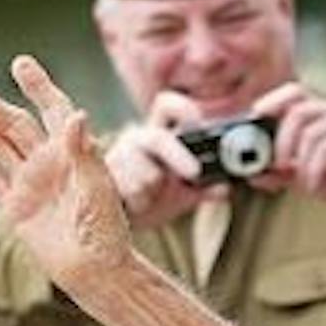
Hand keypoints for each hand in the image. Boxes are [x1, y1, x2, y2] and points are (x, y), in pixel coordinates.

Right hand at [0, 56, 133, 289]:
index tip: (21, 64)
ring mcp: (32, 182)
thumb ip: (84, 153)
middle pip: (17, 126)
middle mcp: (51, 163)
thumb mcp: (98, 189)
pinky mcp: (16, 206)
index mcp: (75, 153)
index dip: (39, 87)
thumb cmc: (106, 231)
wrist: (96, 270)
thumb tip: (75, 115)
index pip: (54, 111)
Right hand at [103, 90, 205, 229]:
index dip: (183, 107)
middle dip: (178, 157)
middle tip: (194, 173)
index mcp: (159, 137)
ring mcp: (118, 156)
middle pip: (157, 138)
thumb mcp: (182, 195)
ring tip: (146, 198)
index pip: (167, 106)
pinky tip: (133, 204)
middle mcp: (137, 140)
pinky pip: (131, 191)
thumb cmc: (150, 201)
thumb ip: (205, 190)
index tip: (198, 121)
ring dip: (152, 193)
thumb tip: (225, 188)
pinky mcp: (100, 175)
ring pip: (147, 174)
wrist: (115, 220)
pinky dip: (139, 203)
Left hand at [249, 83, 325, 211]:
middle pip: (298, 111)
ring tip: (302, 182)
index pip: (294, 92)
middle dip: (281, 140)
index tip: (255, 116)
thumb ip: (281, 173)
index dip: (272, 99)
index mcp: (320, 113)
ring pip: (311, 132)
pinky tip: (313, 184)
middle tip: (277, 165)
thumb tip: (253, 175)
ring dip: (300, 161)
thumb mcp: (305, 176)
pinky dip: (314, 169)